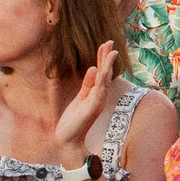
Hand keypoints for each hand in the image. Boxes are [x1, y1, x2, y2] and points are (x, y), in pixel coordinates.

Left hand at [51, 43, 120, 168]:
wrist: (67, 139)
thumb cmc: (73, 121)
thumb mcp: (80, 98)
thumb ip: (87, 84)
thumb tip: (93, 68)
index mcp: (95, 93)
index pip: (101, 72)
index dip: (103, 58)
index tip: (106, 44)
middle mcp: (99, 96)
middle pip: (105, 73)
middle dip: (107, 57)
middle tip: (110, 41)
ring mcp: (97, 102)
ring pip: (105, 80)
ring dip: (108, 66)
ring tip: (111, 52)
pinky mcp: (92, 108)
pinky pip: (99, 91)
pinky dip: (102, 80)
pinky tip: (103, 70)